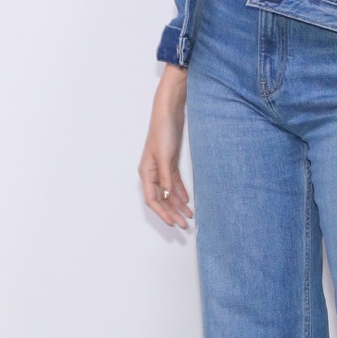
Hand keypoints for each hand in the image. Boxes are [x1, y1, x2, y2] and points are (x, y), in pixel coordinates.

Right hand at [140, 64, 192, 228]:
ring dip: (178, 205)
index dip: (162, 213)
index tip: (173, 223)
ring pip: (169, 193)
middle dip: (172, 213)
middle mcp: (152, 173)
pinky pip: (174, 183)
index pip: (152, 200)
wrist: (169, 112)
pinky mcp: (170, 162)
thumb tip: (167, 196)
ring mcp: (161, 168)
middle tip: (184, 225)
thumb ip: (166, 177)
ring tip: (190, 216)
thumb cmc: (162, 131)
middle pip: (161, 199)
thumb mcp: (165, 156)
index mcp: (146, 173)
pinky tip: (188, 200)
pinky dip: (181, 192)